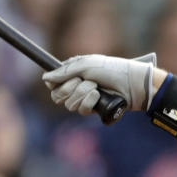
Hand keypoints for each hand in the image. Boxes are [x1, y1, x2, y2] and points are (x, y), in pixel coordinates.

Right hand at [42, 53, 156, 115]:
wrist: (131, 83)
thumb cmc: (111, 69)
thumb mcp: (85, 65)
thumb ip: (64, 72)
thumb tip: (44, 78)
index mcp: (73, 73)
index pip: (53, 84)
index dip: (55, 84)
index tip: (65, 78)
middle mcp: (77, 86)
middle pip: (58, 96)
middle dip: (69, 88)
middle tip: (82, 81)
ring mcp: (85, 99)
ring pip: (69, 104)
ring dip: (82, 93)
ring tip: (95, 87)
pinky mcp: (94, 110)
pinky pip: (81, 111)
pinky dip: (89, 102)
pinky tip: (98, 96)